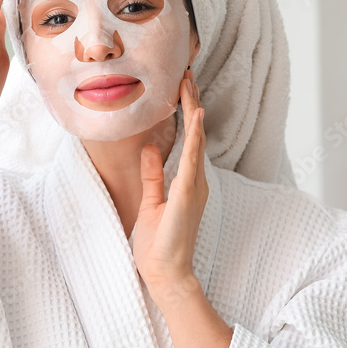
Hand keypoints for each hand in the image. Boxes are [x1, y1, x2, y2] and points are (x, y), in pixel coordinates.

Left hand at [132, 69, 208, 292]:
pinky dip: (195, 137)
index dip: (184, 113)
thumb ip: (153, 175)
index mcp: (186, 182)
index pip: (186, 140)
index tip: (180, 88)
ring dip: (193, 111)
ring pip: (196, 141)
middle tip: (186, 75)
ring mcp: (194, 187)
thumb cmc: (158, 244)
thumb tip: (150, 148)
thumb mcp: (151, 200)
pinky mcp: (188, 194)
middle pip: (195, 135)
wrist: (165, 273)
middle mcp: (195, 181)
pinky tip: (196, 116)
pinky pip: (192, 160)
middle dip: (190, 104)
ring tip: (189, 85)